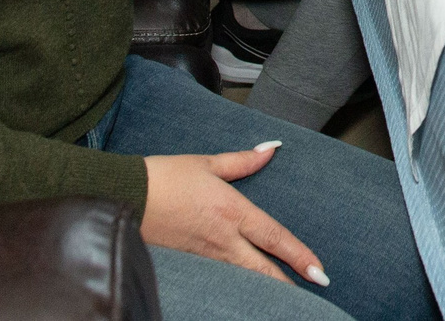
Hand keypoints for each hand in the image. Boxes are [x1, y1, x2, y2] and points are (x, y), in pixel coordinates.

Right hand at [141, 146, 325, 287]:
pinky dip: (240, 284)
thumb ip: (243, 161)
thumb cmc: (164, 178)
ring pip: (245, 277)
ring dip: (268, 286)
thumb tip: (271, 150)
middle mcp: (223, 239)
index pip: (275, 237)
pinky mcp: (191, 261)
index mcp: (232, 211)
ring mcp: (206, 254)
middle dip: (291, 282)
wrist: (125, 198)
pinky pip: (223, 276)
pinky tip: (248, 288)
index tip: (319, 271)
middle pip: (264, 269)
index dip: (300, 255)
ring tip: (289, 294)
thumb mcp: (207, 163)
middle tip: (315, 288)